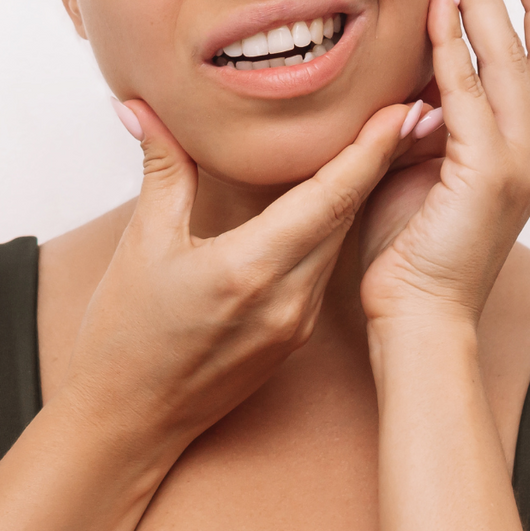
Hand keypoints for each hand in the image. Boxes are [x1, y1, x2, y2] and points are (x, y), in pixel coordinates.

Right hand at [60, 97, 417, 444]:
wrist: (128, 424)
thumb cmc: (124, 338)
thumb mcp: (141, 244)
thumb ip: (160, 168)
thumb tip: (139, 106)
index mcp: (250, 268)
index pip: (330, 198)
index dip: (369, 150)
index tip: (400, 109)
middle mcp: (286, 299)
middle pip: (347, 216)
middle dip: (377, 161)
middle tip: (405, 108)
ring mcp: (295, 323)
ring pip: (338, 243)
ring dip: (359, 195)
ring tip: (383, 144)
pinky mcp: (293, 338)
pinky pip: (322, 271)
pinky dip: (333, 230)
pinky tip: (338, 203)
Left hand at [359, 0, 529, 326]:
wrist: (416, 321)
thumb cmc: (409, 255)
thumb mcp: (417, 170)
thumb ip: (426, 122)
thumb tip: (411, 80)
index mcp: (523, 149)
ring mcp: (520, 161)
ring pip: (508, 55)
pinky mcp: (490, 173)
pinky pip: (471, 91)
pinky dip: (455, 42)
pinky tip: (438, 2)